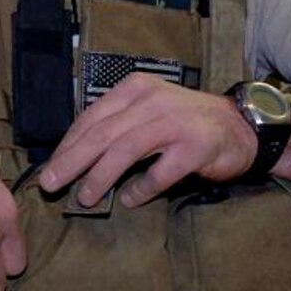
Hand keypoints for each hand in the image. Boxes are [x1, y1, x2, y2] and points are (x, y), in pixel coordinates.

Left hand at [39, 74, 256, 208]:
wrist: (240, 127)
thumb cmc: (185, 123)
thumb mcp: (148, 113)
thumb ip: (117, 128)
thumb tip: (74, 159)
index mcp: (136, 90)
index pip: (92, 118)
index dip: (67, 145)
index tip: (50, 168)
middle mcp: (153, 101)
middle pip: (102, 134)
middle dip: (72, 161)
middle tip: (50, 184)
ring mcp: (175, 122)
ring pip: (124, 150)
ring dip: (100, 177)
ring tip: (85, 198)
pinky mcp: (195, 146)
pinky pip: (159, 172)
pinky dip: (141, 189)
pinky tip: (130, 200)